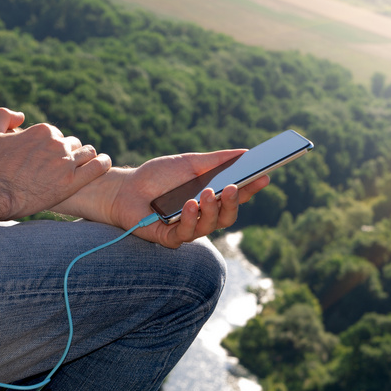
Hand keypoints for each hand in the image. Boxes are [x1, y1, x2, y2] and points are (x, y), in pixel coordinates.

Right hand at [0, 108, 111, 219]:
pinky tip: (104, 164)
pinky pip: (98, 167)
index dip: (52, 147)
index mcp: (42, 130)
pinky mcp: (72, 183)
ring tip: (81, 169)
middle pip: (73, 144)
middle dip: (68, 153)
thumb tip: (22, 116)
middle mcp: (56, 143)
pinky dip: (103, 164)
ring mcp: (65, 163)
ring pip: (87, 154)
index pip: (57, 135)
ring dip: (85, 159)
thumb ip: (5, 116)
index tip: (46, 159)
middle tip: (59, 168)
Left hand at [109, 151, 269, 247]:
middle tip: (234, 186)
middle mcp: (202, 217)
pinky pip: (184, 235)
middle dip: (233, 202)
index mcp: (210, 199)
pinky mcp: (168, 238)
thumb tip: (247, 152)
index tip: (265, 175)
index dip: (251, 188)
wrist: (125, 188)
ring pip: (209, 227)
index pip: (235, 197)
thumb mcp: (189, 163)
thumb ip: (217, 160)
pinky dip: (190, 219)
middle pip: (227, 216)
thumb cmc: (157, 176)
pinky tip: (190, 205)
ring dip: (212, 210)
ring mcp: (186, 229)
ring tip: (210, 193)